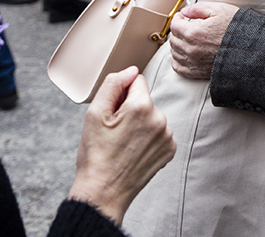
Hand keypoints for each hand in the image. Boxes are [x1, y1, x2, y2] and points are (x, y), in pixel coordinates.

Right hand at [67, 67, 175, 225]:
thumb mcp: (94, 114)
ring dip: (140, 124)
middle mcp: (160, 119)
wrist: (103, 192)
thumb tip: (131, 71)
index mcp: (141, 107)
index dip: (120, 94)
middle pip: (144, 100)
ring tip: (123, 143)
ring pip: (152, 116)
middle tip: (114, 131)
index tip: (112, 112)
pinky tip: (133, 150)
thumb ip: (113, 84)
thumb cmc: (95, 155)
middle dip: (130, 109)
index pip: (136, 81)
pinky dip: (148, 138)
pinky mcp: (170, 150)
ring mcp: (167, 136)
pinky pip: (159, 133)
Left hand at [168, 1, 238, 79]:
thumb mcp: (220, 10)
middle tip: (185, 26)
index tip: (183, 16)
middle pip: (173, 39)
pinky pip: (178, 68)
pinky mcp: (198, 73)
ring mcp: (193, 62)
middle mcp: (190, 49)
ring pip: (174, 53)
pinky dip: (177, 61)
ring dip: (177, 45)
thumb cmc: (237, 29)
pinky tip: (183, 55)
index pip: (174, 25)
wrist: (250, 51)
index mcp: (193, 32)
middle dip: (177, 31)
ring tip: (186, 39)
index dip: (177, 18)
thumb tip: (185, 11)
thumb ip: (199, 8)